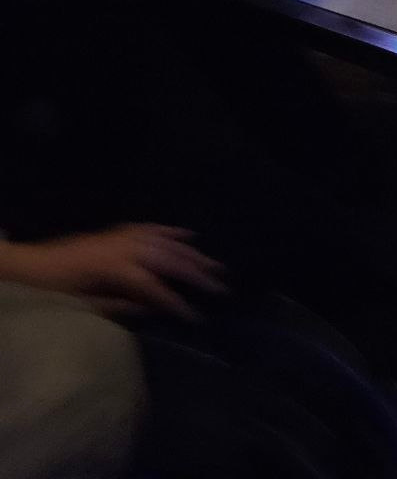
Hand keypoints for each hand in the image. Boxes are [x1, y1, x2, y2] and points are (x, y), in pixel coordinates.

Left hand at [0, 224, 226, 320]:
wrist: (28, 265)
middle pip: (169, 259)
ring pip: (166, 242)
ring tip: (214, 265)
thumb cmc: (52, 293)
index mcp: (114, 269)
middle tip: (221, 286)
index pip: (155, 288)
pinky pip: (151, 228)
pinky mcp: (118, 231)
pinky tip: (191, 234)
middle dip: (196, 274)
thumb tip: (154, 309)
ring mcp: (122, 236)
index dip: (176, 303)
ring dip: (192, 253)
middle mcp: (124, 248)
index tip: (197, 316)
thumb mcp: (83, 306)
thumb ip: (121, 305)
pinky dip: (172, 231)